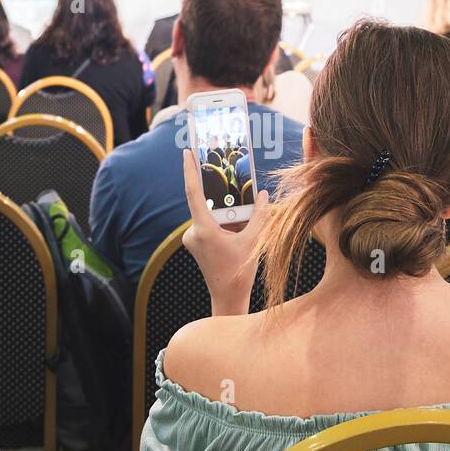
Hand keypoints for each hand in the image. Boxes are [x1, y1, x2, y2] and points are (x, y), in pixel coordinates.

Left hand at [181, 149, 269, 314]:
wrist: (227, 298)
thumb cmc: (239, 272)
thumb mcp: (254, 241)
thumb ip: (260, 215)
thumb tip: (262, 194)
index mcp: (203, 229)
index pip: (194, 193)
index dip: (190, 170)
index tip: (187, 152)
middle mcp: (193, 233)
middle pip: (206, 203)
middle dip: (220, 192)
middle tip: (229, 174)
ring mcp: (193, 239)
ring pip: (209, 215)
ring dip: (225, 211)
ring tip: (243, 211)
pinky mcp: (197, 244)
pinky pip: (209, 224)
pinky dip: (223, 221)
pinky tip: (239, 225)